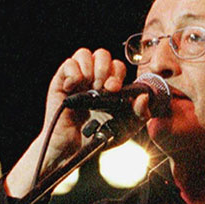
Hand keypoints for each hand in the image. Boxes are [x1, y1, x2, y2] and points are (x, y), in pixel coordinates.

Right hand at [5, 48, 150, 197]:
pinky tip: (74, 89)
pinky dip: (74, 74)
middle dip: (105, 70)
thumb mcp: (125, 129)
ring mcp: (76, 79)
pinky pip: (68, 64)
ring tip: (89, 88)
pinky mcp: (60, 82)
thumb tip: (144, 97)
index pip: (116, 65)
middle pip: (102, 54)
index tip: (115, 90)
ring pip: (84, 53)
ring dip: (90, 69)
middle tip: (102, 89)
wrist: (73, 150)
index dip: (118, 74)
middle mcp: (93, 79)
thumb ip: (139, 114)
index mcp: (108, 86)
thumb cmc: (97, 138)